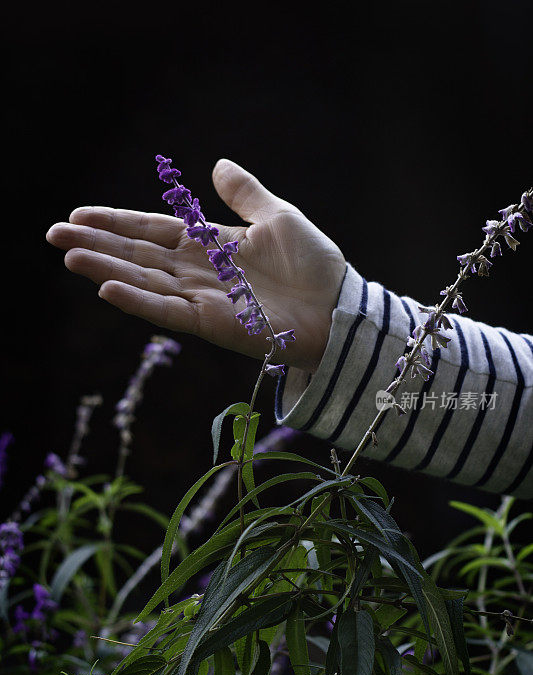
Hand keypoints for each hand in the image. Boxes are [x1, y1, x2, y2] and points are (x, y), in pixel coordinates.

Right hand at [46, 159, 345, 371]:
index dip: (118, 221)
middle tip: (53, 234)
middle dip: (97, 243)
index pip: (153, 230)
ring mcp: (202, 299)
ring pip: (145, 282)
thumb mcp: (278, 217)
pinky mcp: (212, 324)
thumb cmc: (314, 266)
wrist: (340, 307)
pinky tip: (108, 288)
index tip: (80, 213)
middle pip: (139, 255)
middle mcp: (199, 272)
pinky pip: (168, 311)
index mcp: (210, 245)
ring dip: (107, 269)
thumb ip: (245, 194)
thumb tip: (216, 164)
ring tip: (69, 256)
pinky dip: (138, 301)